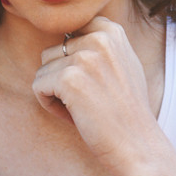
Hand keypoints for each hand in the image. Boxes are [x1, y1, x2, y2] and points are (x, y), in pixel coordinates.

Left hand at [32, 16, 161, 172]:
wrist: (137, 144)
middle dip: (62, 77)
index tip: (92, 81)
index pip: (69, 32)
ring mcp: (84, 57)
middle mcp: (99, 38)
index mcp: (111, 31)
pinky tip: (74, 115)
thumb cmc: (128, 110)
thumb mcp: (124, 63)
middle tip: (88, 99)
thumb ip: (101, 44)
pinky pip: (38, 86)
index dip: (72, 60)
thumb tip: (71, 33)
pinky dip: (49, 105)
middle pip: (52, 51)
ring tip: (82, 107)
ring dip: (55, 92)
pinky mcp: (69, 79)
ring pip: (43, 69)